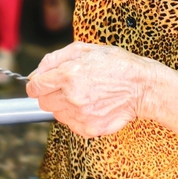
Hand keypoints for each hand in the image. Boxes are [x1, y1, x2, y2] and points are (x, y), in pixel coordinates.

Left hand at [26, 42, 154, 138]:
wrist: (142, 87)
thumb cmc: (116, 64)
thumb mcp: (84, 49)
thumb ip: (54, 59)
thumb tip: (36, 73)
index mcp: (68, 75)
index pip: (35, 87)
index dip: (36, 85)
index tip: (41, 84)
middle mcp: (71, 97)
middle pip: (43, 102)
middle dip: (50, 94)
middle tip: (67, 87)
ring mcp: (80, 115)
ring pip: (56, 114)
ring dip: (64, 105)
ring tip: (83, 95)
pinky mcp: (88, 129)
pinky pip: (71, 124)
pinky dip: (76, 116)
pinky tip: (91, 106)